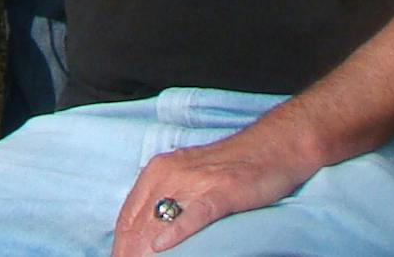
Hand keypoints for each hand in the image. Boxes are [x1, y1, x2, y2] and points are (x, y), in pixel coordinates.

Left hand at [111, 137, 299, 255]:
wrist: (272, 147)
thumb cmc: (231, 166)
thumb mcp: (188, 178)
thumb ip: (166, 201)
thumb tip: (146, 238)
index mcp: (158, 170)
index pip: (127, 217)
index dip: (121, 245)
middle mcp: (170, 173)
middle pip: (138, 224)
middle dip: (130, 252)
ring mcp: (194, 182)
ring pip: (158, 223)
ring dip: (145, 251)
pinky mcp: (220, 192)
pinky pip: (192, 216)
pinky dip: (176, 233)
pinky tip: (162, 248)